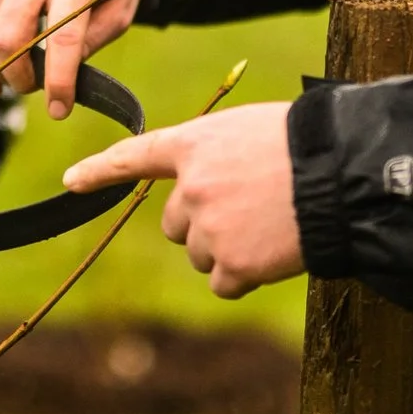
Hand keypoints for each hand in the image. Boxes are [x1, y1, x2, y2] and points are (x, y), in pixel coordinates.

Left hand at [63, 103, 301, 298]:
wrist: (341, 176)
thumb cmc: (305, 144)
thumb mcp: (250, 130)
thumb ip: (216, 155)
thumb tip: (208, 191)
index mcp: (194, 145)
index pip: (135, 157)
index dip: (100, 171)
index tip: (71, 182)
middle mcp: (191, 188)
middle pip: (176, 224)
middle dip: (204, 224)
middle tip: (249, 209)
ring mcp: (208, 229)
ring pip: (200, 255)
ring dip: (228, 249)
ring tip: (270, 224)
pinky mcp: (231, 264)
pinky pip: (223, 283)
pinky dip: (245, 276)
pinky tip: (273, 252)